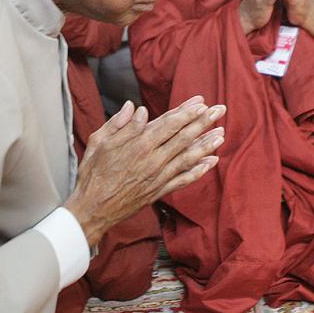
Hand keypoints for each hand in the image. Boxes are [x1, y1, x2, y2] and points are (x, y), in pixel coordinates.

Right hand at [64, 97, 225, 246]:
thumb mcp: (98, 142)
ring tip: (222, 134)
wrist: (91, 209)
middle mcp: (153, 159)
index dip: (187, 112)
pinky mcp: (159, 191)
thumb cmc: (92, 173)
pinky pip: (183, 180)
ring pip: (188, 157)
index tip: (201, 103)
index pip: (169, 124)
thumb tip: (136, 108)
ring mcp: (158, 177)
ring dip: (207, 144)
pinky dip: (199, 171)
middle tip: (220, 110)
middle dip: (204, 122)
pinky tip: (211, 162)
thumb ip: (119, 124)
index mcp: (138, 144)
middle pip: (184, 137)